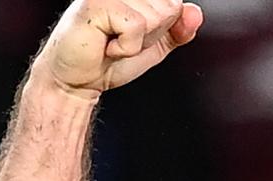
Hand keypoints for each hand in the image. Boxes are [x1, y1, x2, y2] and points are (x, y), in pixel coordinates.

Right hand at [33, 0, 201, 97]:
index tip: (135, 34)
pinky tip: (106, 45)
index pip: (175, 3)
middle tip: (122, 40)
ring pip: (155, 17)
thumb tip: (195, 13)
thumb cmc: (110, 59)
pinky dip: (127, 47)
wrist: (77, 80)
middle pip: (169, 8)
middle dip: (152, 35)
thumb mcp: (155, 45)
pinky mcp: (97, 3)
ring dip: (138, 41)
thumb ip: (178, 30)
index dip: (164, 27)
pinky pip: (136, 26)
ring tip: (112, 42)